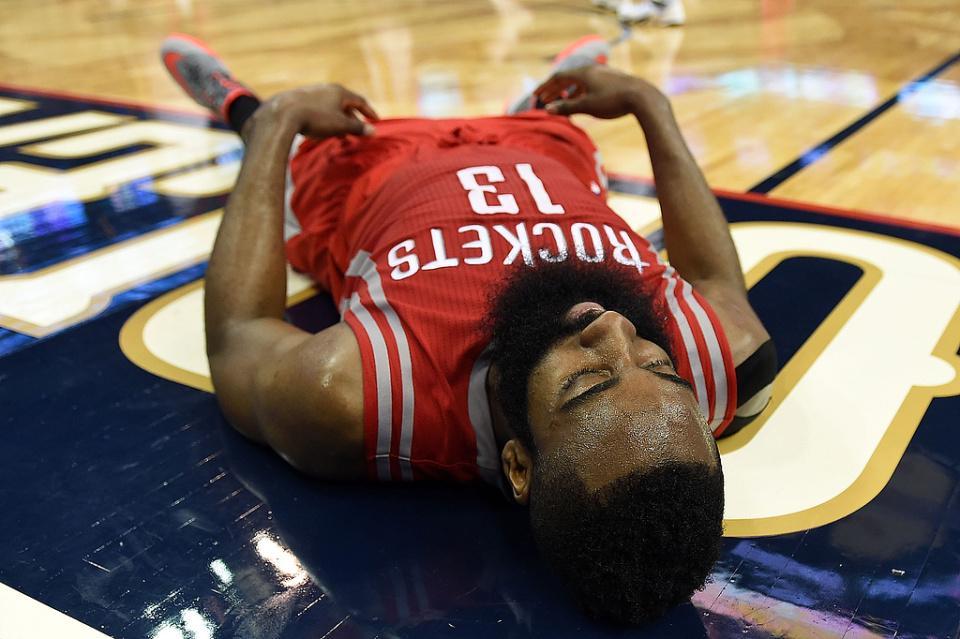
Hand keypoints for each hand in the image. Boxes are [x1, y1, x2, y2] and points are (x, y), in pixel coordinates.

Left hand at [265, 83, 379, 138]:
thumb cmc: (316, 118)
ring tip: (341, 135)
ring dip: (338, 121)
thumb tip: (374, 132)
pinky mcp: (299, 99)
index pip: (360, 101)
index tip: (376, 121)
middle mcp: (326, 89)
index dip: (369, 112)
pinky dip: (325, 120)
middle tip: (358, 130)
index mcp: (339, 92)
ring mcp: (312, 93)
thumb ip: (357, 128)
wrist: (283, 113)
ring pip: (330, 107)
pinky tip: (321, 131)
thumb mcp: (340, 125)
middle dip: (352, 118)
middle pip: (345, 104)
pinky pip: (318, 110)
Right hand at [534, 66, 664, 119]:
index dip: (545, 87)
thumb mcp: (587, 106)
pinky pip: (590, 83)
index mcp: (583, 73)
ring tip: (561, 101)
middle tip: (544, 99)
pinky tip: (582, 100)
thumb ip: (567, 108)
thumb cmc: (613, 101)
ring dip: (567, 91)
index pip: (558, 77)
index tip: (536, 96)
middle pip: (567, 78)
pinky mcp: (612, 79)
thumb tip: (547, 110)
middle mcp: (592, 69)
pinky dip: (580, 91)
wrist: (642, 97)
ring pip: (579, 81)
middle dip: (554, 89)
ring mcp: (603, 73)